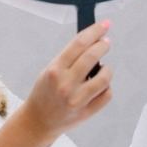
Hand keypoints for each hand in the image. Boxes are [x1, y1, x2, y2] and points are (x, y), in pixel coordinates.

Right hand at [21, 21, 113, 141]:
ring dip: (107, 69)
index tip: (104, 25)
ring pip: (104, 78)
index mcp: (55, 70)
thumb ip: (69, 57)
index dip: (95, 31)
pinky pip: (106, 95)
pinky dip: (106, 87)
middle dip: (103, 45)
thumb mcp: (50, 69)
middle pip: (92, 56)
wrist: (38, 121)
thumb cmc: (44, 93)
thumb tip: (93, 41)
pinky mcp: (86, 112)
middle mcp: (66, 84)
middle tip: (105, 43)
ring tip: (102, 68)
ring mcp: (77, 100)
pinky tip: (100, 85)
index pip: (79, 43)